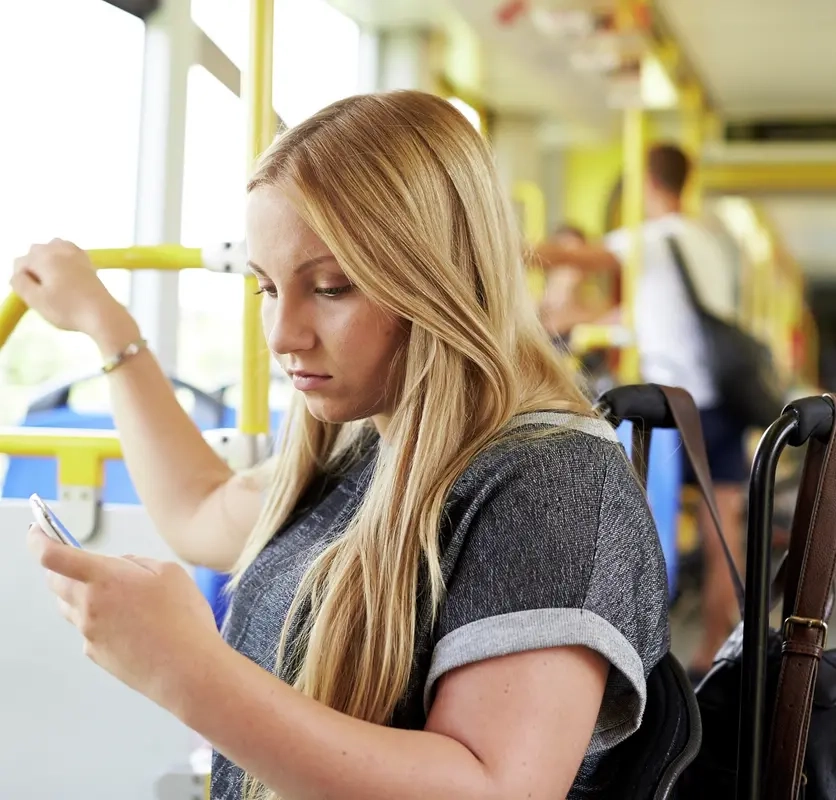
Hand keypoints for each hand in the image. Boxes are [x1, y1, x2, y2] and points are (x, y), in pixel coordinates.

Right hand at [11, 239, 127, 338]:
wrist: (103, 314)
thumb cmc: (68, 309)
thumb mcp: (36, 300)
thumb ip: (20, 284)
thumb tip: (18, 274)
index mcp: (45, 257)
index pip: (20, 262)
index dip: (22, 279)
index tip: (31, 294)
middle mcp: (60, 250)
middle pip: (36, 252)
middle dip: (34, 268)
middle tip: (42, 290)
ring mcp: (77, 254)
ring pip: (53, 247)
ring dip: (48, 261)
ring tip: (53, 282)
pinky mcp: (89, 261)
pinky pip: (70, 252)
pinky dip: (64, 259)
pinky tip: (67, 275)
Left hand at [27, 525, 222, 712]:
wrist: (186, 669)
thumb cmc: (182, 619)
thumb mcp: (169, 572)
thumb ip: (137, 562)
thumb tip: (120, 565)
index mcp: (104, 579)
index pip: (53, 556)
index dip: (38, 539)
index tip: (35, 531)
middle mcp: (89, 605)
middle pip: (55, 581)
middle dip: (60, 567)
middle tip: (78, 562)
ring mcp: (89, 633)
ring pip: (69, 606)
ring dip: (80, 594)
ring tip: (116, 596)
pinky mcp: (95, 654)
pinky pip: (87, 629)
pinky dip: (98, 620)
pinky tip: (129, 624)